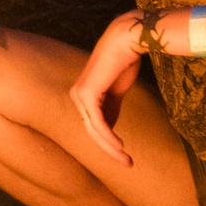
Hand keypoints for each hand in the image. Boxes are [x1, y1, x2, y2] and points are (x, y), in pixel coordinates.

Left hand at [68, 11, 154, 166]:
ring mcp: (80, 95)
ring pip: (94, 131)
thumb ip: (112, 108)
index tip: (124, 156)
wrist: (126, 41)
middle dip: (110, 150)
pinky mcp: (87, 94)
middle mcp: (78, 96)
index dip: (109, 143)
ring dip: (111, 148)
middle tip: (128, 164)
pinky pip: (98, 123)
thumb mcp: (117, 92)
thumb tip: (110, 128)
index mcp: (84, 96)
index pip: (94, 125)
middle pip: (92, 132)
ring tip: (126, 160)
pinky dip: (108, 137)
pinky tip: (120, 147)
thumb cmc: (123, 61)